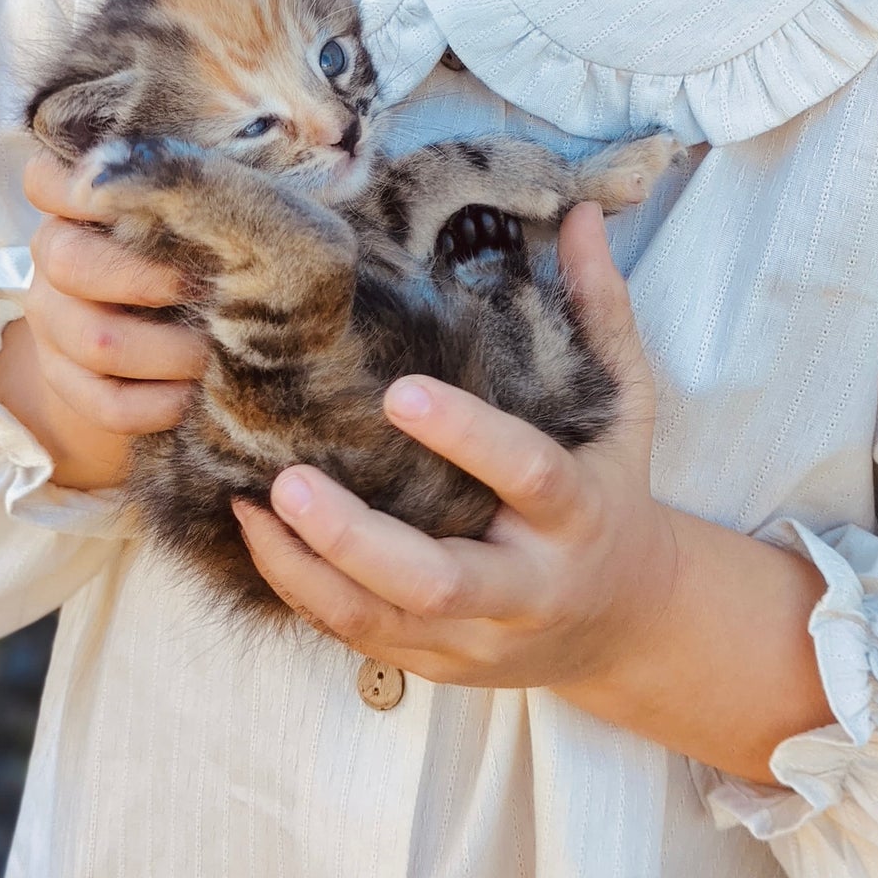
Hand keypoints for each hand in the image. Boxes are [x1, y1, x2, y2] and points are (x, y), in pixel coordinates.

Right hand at [0, 149, 208, 490]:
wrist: (166, 335)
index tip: (148, 198)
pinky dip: (156, 405)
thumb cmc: (200, 248)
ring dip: (167, 352)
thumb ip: (205, 184)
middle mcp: (52, 255)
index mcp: (76, 202)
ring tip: (217, 351)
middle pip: (72, 263)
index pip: (45, 180)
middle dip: (150, 281)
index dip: (83, 188)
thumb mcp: (199, 210)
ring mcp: (51, 321)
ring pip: (96, 340)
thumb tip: (260, 161)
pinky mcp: (64, 381)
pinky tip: (194, 397)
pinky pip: (104, 402)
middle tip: (211, 290)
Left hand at [229, 201, 683, 688]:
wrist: (627, 622)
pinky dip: (304, 592)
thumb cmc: (614, 491)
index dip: (465, 436)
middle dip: (356, 537)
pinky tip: (259, 537)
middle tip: (289, 478)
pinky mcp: (438, 663)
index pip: (526, 475)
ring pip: (382, 622)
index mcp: (578, 513)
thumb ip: (599, 309)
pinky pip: (361, 637)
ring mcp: (479, 635)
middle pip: (438, 578)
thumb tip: (577, 213)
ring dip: (308, 570)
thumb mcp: (627, 405)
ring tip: (250, 505)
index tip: (398, 392)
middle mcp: (529, 584)